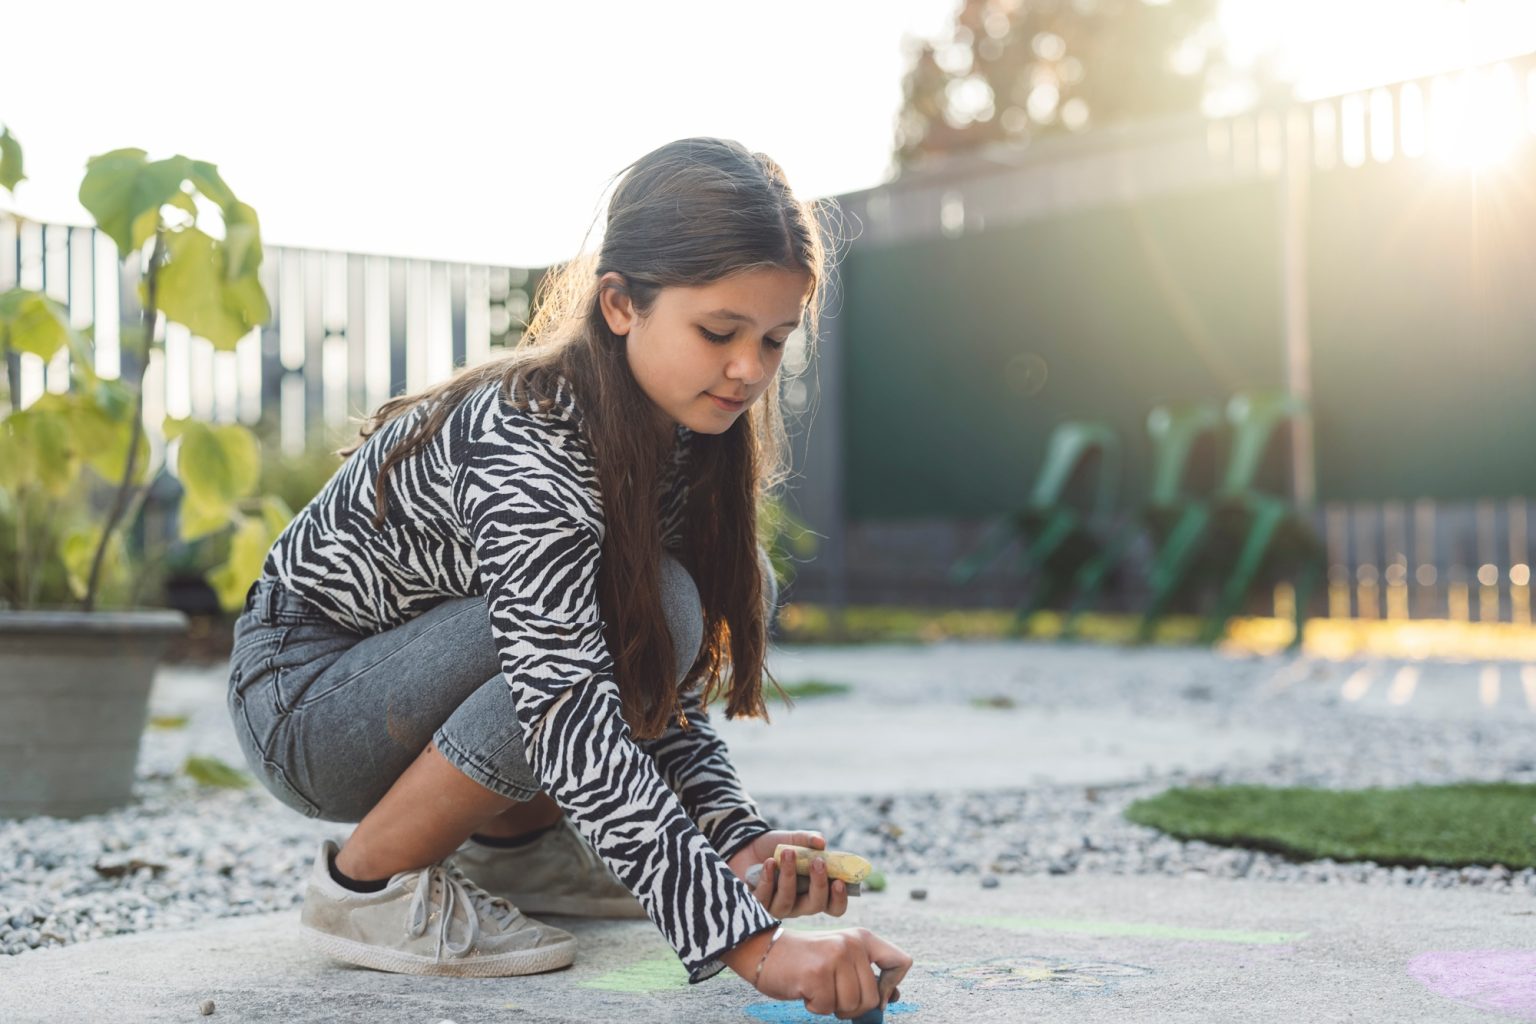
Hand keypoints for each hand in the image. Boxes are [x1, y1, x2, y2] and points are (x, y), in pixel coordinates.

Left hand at [728, 830, 848, 918]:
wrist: (747, 846)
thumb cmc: (778, 848)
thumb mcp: (795, 840)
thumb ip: (809, 840)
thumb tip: (821, 842)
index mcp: (814, 892)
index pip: (833, 906)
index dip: (839, 899)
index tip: (839, 881)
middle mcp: (799, 905)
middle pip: (814, 906)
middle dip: (819, 884)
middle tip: (818, 862)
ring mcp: (777, 908)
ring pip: (787, 901)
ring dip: (789, 875)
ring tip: (788, 852)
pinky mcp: (756, 906)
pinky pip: (764, 899)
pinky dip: (767, 879)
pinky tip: (769, 862)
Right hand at [749, 927, 910, 1019]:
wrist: (764, 951)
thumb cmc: (806, 960)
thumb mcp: (841, 959)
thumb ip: (867, 975)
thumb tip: (896, 997)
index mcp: (862, 938)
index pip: (902, 963)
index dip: (891, 987)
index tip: (874, 993)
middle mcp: (851, 944)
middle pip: (874, 998)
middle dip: (853, 1006)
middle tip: (832, 993)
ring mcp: (835, 958)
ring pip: (852, 1005)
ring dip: (832, 1006)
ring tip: (818, 988)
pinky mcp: (817, 974)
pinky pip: (827, 1008)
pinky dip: (815, 1006)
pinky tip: (805, 989)